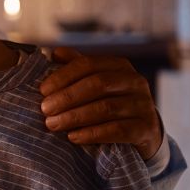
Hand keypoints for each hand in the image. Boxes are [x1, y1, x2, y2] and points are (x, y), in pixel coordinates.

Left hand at [40, 47, 162, 159]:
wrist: (143, 132)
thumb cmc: (111, 103)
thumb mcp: (95, 83)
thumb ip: (78, 68)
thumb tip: (55, 53)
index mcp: (119, 66)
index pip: (88, 64)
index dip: (63, 76)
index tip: (42, 90)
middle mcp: (135, 81)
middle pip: (98, 84)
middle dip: (67, 97)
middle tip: (45, 109)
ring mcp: (143, 105)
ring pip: (106, 108)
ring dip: (75, 116)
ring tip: (53, 124)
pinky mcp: (146, 128)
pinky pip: (117, 130)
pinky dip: (92, 133)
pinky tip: (74, 137)